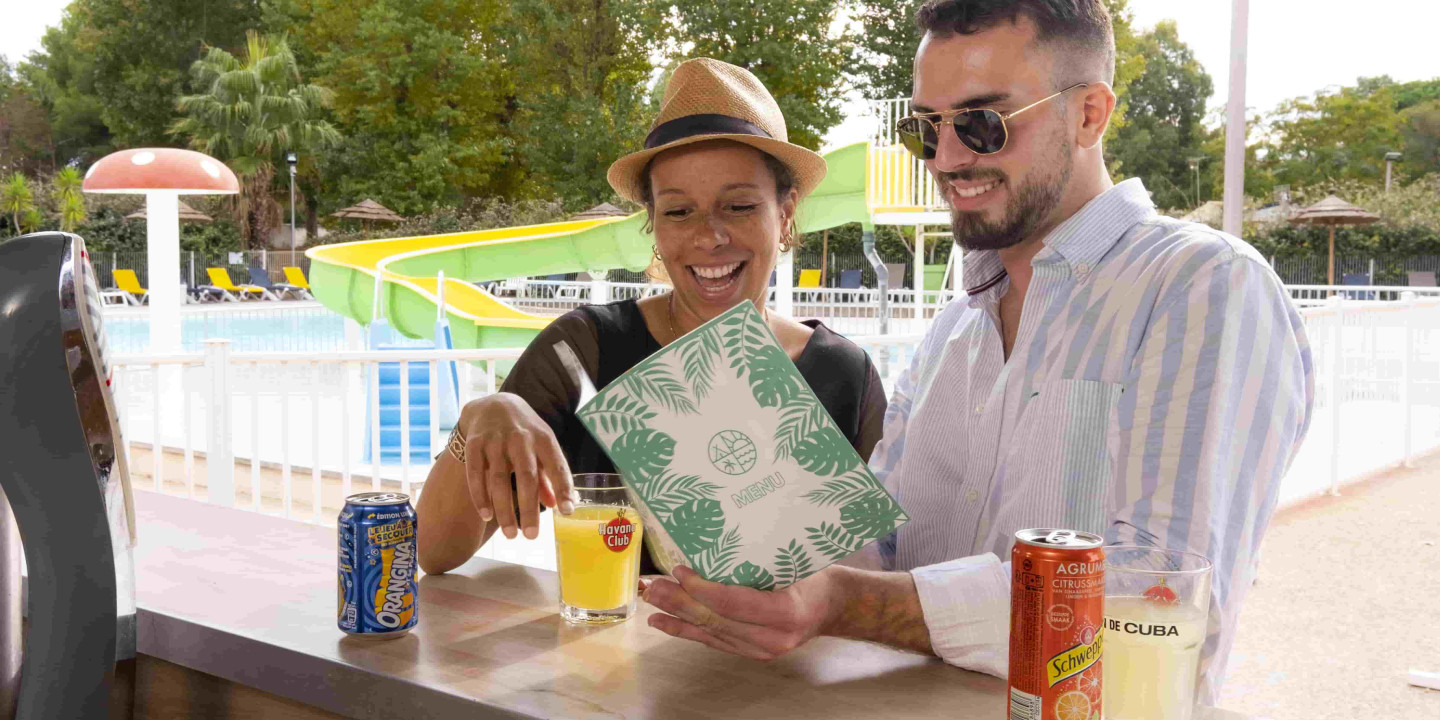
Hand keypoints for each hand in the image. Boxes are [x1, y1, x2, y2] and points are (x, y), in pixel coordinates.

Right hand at [460, 393, 574, 539]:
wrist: (493, 404)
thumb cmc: (525, 433)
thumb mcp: (542, 448)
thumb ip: (550, 477)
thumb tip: (559, 507)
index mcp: (543, 438)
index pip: (556, 464)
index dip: (563, 488)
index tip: (567, 512)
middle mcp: (520, 438)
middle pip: (526, 476)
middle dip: (529, 508)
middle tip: (531, 536)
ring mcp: (495, 440)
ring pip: (499, 479)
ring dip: (504, 509)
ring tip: (511, 535)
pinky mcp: (474, 443)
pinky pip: (475, 473)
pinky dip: (480, 496)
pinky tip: (487, 516)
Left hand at [640, 566, 840, 659]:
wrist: (831, 605)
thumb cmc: (815, 574)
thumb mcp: (796, 560)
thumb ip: (761, 558)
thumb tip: (716, 536)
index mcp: (787, 612)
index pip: (734, 602)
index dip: (703, 588)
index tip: (680, 570)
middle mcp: (774, 638)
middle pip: (716, 619)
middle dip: (680, 602)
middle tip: (654, 586)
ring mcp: (761, 650)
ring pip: (710, 632)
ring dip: (676, 615)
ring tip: (651, 600)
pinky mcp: (751, 653)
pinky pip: (713, 641)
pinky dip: (685, 631)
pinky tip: (663, 622)